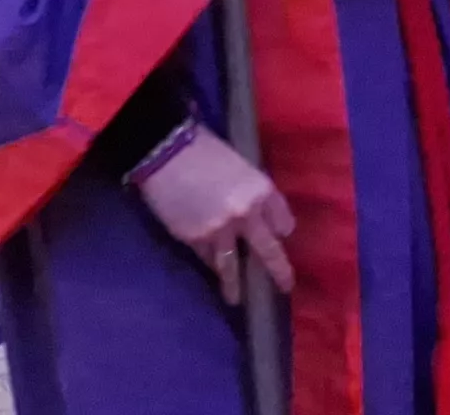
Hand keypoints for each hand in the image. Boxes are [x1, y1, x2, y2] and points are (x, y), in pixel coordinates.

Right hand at [131, 130, 297, 303]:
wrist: (164, 151)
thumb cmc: (204, 150)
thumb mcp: (241, 167)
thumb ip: (251, 194)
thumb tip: (254, 215)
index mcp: (262, 190)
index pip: (283, 222)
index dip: (282, 230)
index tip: (280, 236)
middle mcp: (246, 215)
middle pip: (268, 251)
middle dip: (278, 272)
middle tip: (284, 287)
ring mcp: (220, 231)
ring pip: (232, 266)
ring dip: (235, 285)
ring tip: (236, 299)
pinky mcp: (194, 239)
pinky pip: (206, 258)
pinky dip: (209, 263)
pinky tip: (209, 269)